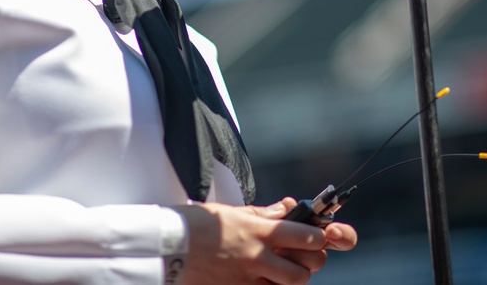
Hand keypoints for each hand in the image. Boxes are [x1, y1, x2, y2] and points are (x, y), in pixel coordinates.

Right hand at [171, 197, 357, 284]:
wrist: (167, 247)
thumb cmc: (194, 225)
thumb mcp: (230, 212)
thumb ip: (261, 214)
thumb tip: (284, 210)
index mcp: (259, 230)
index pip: (306, 235)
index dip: (319, 236)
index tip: (319, 234)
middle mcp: (258, 256)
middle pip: (307, 266)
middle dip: (311, 260)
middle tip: (304, 253)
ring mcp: (248, 278)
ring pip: (292, 284)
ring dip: (293, 276)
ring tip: (284, 267)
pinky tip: (264, 278)